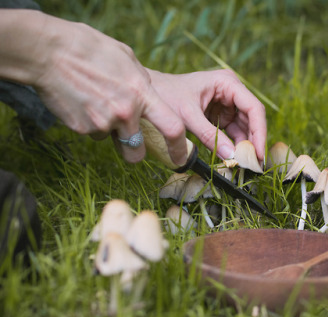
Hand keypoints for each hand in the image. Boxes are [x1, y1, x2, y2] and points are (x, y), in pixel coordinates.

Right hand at [0, 11, 186, 164]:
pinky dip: (89, 122)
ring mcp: (101, 123)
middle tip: (128, 137)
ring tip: (97, 103)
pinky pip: (91, 132)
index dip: (180, 148)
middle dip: (135, 151)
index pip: (172, 128)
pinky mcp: (81, 128)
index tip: (181, 159)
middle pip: (137, 153)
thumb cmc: (91, 49)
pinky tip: (82, 101)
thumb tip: (149, 98)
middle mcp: (124, 113)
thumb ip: (143, 83)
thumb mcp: (128, 59)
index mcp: (142, 94)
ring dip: (108, 130)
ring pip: (111, 140)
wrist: (50, 52)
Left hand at [147, 69, 266, 161]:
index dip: (259, 132)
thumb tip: (231, 156)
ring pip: (244, 127)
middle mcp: (231, 91)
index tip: (258, 154)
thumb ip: (209, 135)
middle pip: (252, 119)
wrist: (148, 93)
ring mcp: (227, 103)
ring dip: (244, 146)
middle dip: (253, 142)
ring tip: (244, 165)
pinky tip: (234, 159)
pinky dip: (234, 145)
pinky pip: (233, 132)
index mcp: (227, 82)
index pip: (253, 108)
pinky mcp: (220, 114)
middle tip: (254, 165)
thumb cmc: (165, 96)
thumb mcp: (187, 116)